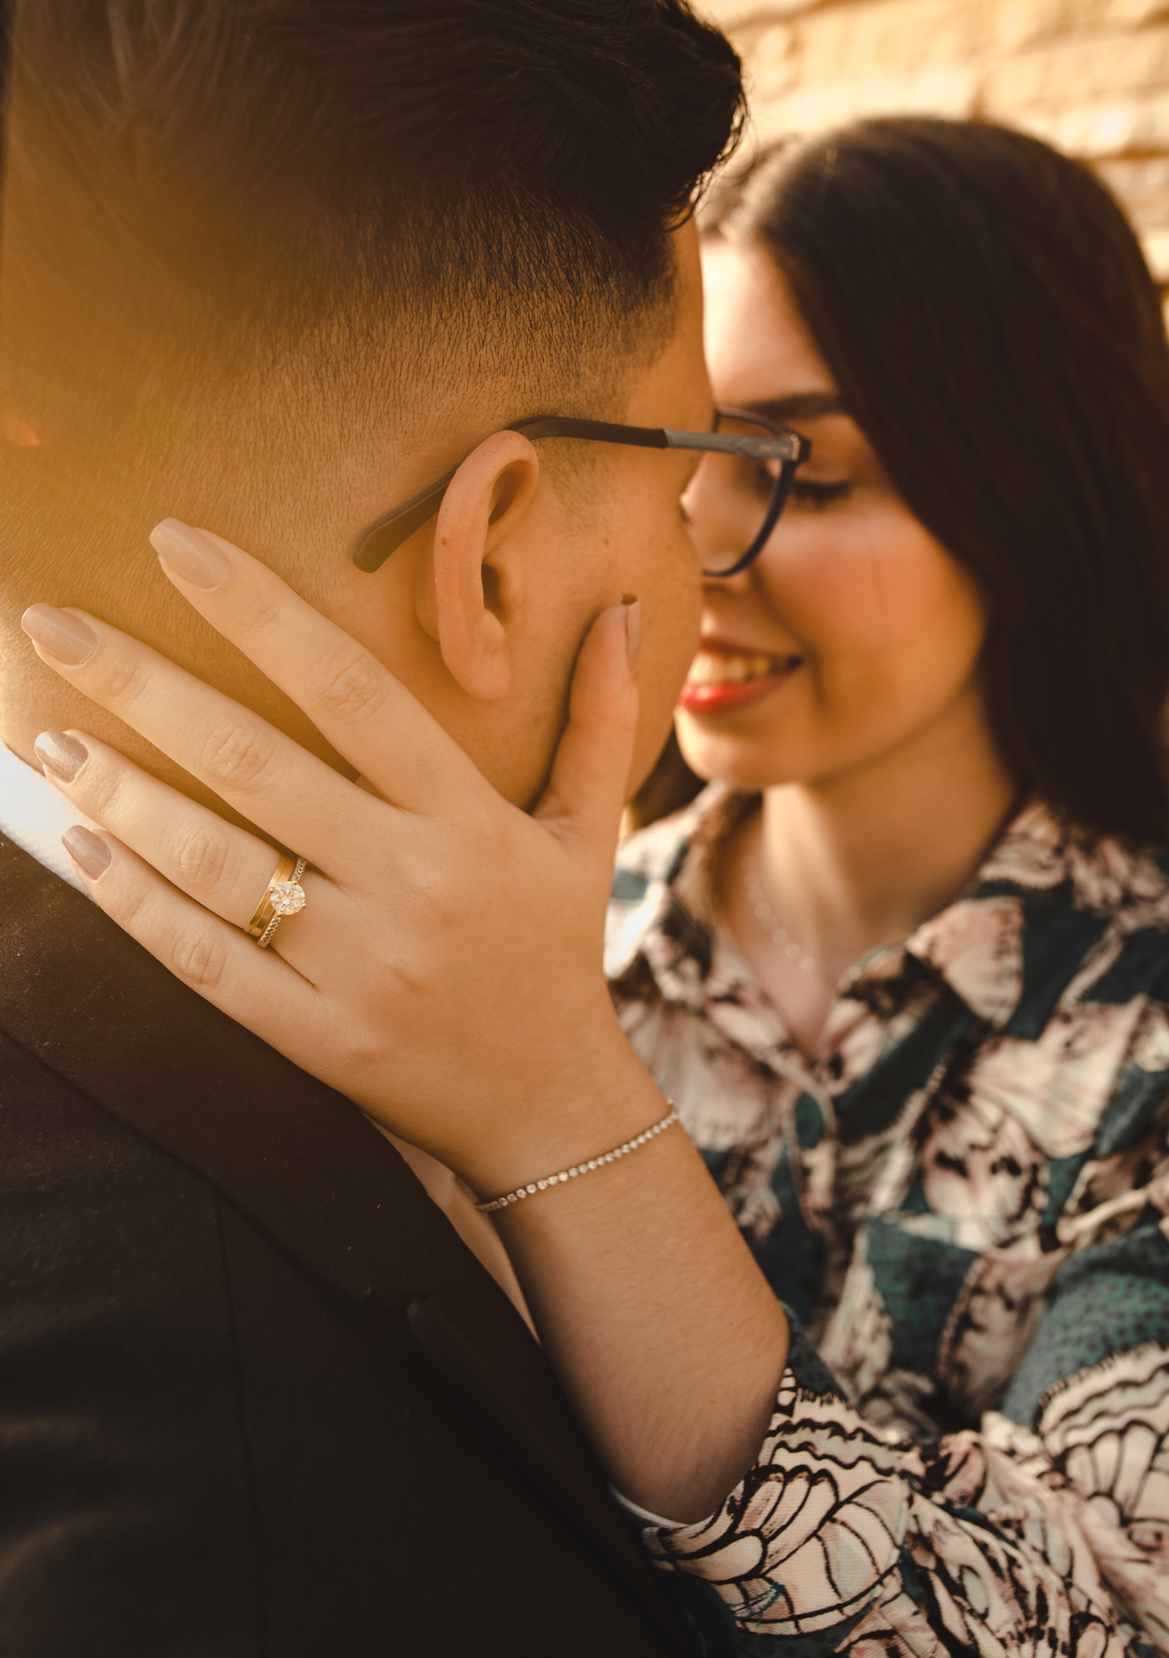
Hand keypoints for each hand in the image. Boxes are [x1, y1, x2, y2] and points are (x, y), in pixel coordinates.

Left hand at [23, 521, 655, 1190]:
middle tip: (53, 626)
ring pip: (216, 864)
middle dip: (144, 685)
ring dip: (120, 794)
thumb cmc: (558, 954)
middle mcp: (412, 883)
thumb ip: (599, 718)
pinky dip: (137, 906)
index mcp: (469, 820)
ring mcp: (360, 967)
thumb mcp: (590, 834)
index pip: (352, 691)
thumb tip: (623, 610)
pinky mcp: (318, 1039)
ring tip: (49, 737)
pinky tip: (80, 848)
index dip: (261, 612)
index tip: (177, 546)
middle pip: (256, 764)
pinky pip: (208, 965)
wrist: (553, 1110)